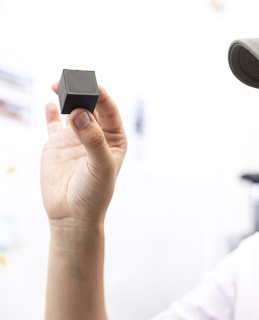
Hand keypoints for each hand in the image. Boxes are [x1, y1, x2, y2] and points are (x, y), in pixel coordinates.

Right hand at [41, 82, 126, 226]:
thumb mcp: (100, 166)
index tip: (89, 84)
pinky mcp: (57, 144)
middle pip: (90, 105)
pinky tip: (50, 103)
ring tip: (56, 85)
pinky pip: (54, 123)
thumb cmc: (94, 193)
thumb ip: (92, 139)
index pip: (109, 109)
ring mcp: (76, 137)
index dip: (100, 94)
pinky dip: (52, 112)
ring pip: (72, 110)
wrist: (72, 215)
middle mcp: (96, 133)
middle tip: (68, 82)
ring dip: (66, 97)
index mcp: (114, 137)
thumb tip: (80, 113)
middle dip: (81, 91)